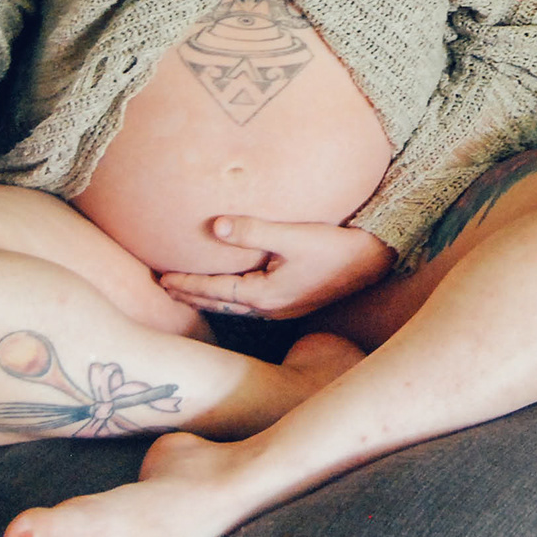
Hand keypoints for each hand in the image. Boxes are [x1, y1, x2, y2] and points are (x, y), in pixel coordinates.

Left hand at [160, 218, 395, 320]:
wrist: (375, 262)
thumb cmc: (337, 247)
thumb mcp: (295, 236)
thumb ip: (254, 230)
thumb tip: (215, 227)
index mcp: (266, 295)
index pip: (216, 290)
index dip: (187, 283)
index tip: (162, 278)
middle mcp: (271, 309)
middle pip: (219, 304)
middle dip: (190, 296)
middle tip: (161, 289)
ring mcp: (282, 310)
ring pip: (233, 307)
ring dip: (207, 299)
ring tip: (184, 291)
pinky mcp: (292, 303)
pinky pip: (248, 305)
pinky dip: (228, 298)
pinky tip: (224, 291)